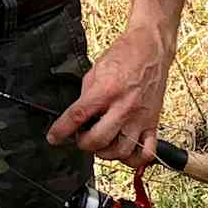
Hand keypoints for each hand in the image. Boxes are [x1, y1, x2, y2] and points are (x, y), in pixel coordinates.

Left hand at [45, 23, 170, 167]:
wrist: (151, 48)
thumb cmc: (124, 55)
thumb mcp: (96, 70)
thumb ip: (86, 95)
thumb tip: (77, 116)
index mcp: (106, 90)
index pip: (78, 116)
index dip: (61, 130)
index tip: (54, 137)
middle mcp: (124, 106)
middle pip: (98, 140)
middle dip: (83, 144)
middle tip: (81, 137)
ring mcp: (140, 117)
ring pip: (121, 151)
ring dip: (105, 153)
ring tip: (100, 143)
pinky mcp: (153, 122)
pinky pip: (147, 152)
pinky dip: (134, 159)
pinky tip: (124, 152)